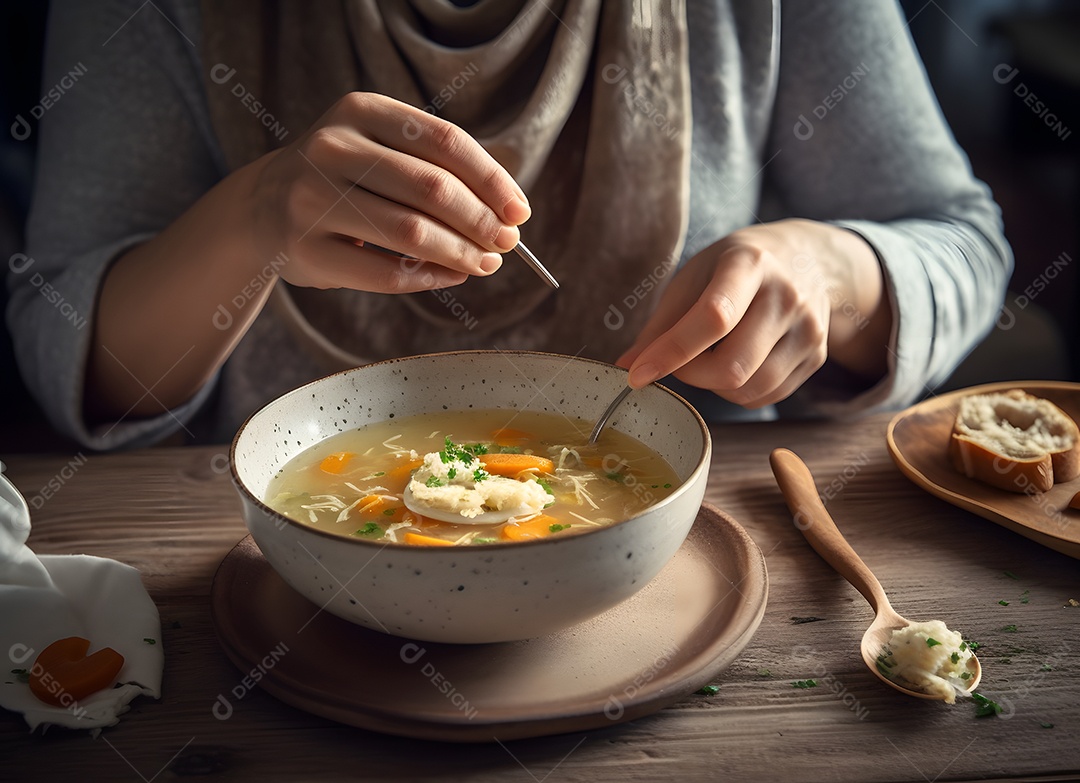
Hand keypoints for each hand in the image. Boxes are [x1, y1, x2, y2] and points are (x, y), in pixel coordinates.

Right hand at [248, 92, 530, 292]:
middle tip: (508, 243)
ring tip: (485, 263)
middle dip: (481, 221)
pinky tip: (450, 276)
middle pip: (432, 187)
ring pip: (412, 232)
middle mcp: (331, 148)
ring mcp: (313, 200)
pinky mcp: (307, 250)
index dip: (491, 179)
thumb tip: (507, 212)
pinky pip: (386, 273)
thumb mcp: (380, 149)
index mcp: (360, 110)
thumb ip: (435, 167)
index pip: (445, 141)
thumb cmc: (343, 178)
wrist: (261, 207)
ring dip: (461, 253)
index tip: (519, 210)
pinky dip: (430, 277)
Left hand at [616, 219, 890, 407]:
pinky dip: (739, 392)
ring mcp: (809, 328)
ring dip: (715, 386)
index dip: (672, 352)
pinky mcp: (817, 356)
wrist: (805, 258)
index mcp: (750, 265)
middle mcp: (788, 295)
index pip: (713, 318)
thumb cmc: (735, 267)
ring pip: (749, 389)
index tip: (638, 374)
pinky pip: (767, 396)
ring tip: (709, 358)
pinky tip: (735, 364)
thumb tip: (627, 365)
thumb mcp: (694, 277)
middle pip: (732, 366)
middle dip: (692, 375)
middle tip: (679, 360)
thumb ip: (661, 324)